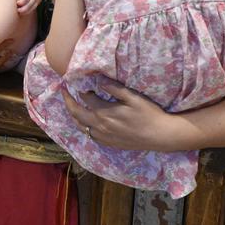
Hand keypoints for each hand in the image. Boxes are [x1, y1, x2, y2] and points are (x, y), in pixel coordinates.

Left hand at [15, 0, 41, 13]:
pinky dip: (28, 11)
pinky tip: (23, 12)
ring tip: (19, 12)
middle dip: (23, 9)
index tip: (16, 3)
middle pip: (29, 4)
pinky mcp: (38, 2)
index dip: (21, 2)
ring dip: (25, 11)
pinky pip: (34, 8)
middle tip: (17, 10)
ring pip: (32, 7)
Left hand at [62, 78, 183, 150]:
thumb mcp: (132, 97)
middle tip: (64, 92)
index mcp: (104, 113)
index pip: (85, 99)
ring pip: (81, 127)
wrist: (160, 135)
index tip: (77, 83)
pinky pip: (91, 136)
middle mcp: (100, 126)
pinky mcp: (109, 144)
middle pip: (77, 114)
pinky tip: (87, 123)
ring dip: (74, 116)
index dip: (81, 90)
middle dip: (68, 102)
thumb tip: (98, 80)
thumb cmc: (148, 114)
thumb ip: (113, 88)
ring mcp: (104, 137)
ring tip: (72, 107)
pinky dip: (85, 127)